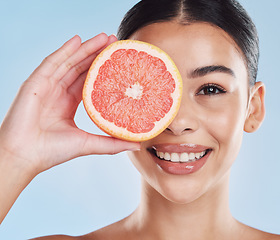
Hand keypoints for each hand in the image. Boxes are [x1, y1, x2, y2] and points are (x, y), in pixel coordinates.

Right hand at [0, 33, 139, 174]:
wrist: (25, 156)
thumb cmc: (52, 152)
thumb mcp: (88, 143)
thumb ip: (112, 143)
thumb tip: (138, 143)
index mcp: (68, 104)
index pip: (89, 81)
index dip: (103, 70)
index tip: (120, 60)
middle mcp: (58, 92)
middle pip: (81, 67)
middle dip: (97, 54)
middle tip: (115, 42)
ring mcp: (46, 86)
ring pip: (69, 62)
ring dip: (86, 48)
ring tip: (104, 37)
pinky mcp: (35, 83)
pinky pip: (52, 62)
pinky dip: (64, 50)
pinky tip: (78, 40)